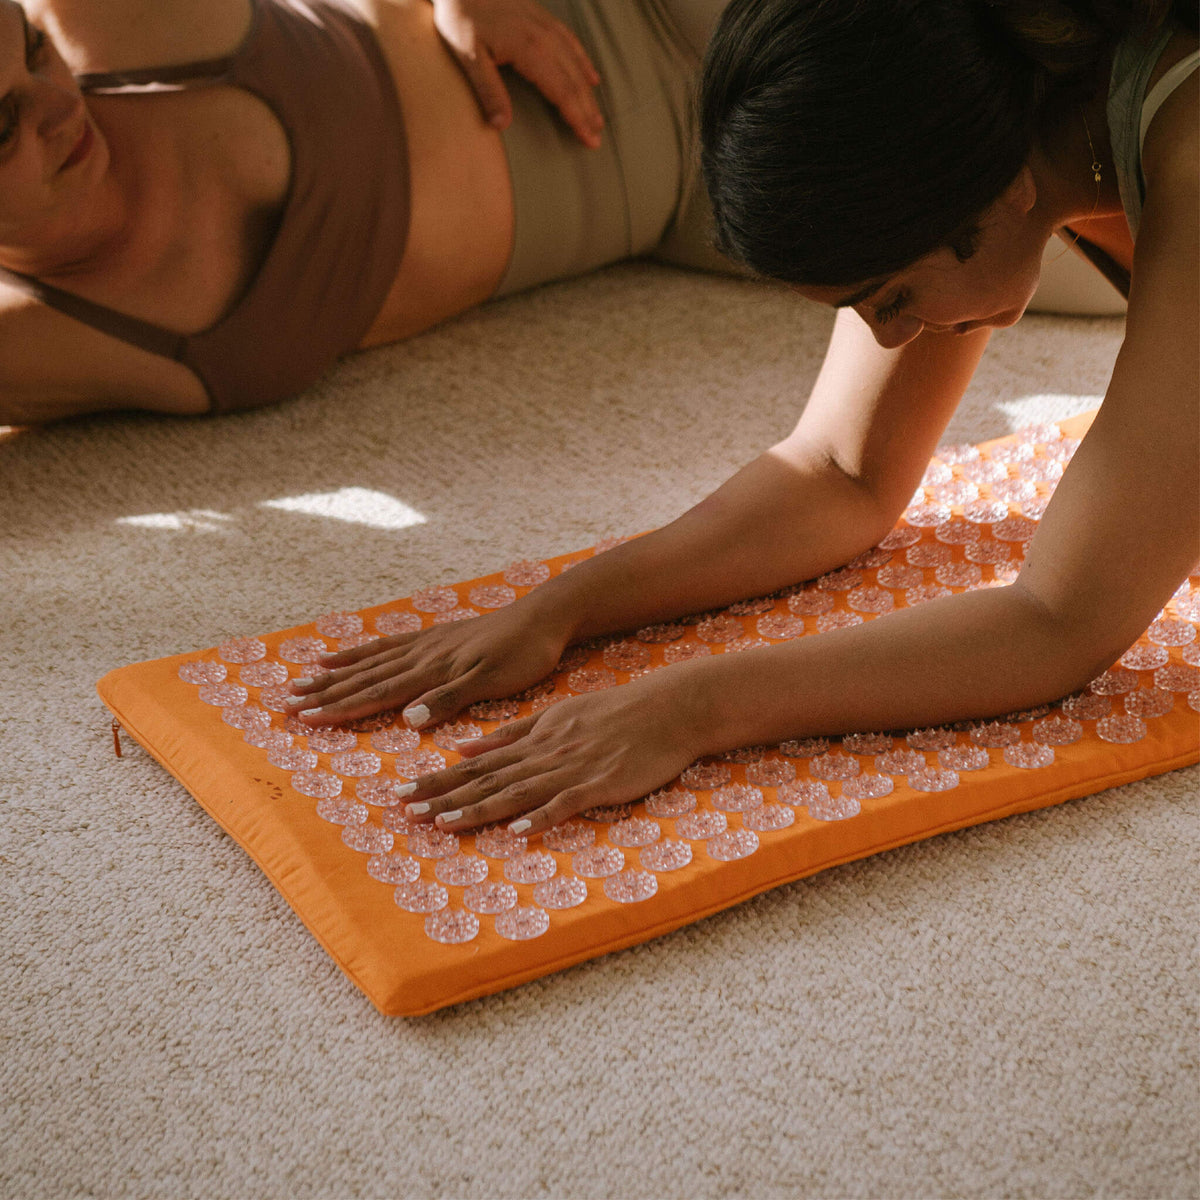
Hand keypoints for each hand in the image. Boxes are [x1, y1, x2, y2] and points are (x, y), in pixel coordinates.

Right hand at [286, 601, 570, 728]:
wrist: (544, 616)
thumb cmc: (525, 653)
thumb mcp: (493, 681)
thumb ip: (450, 699)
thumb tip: (406, 718)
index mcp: (432, 670)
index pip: (378, 693)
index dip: (341, 707)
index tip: (308, 718)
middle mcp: (422, 655)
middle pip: (365, 677)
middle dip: (327, 693)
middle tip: (289, 705)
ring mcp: (427, 644)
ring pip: (371, 661)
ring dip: (337, 674)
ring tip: (305, 680)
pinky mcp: (437, 637)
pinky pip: (389, 645)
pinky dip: (363, 652)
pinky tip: (347, 654)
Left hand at [398, 668, 710, 834]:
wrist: (667, 707)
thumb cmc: (615, 713)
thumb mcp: (556, 715)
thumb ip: (511, 735)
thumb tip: (463, 749)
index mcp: (533, 739)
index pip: (476, 766)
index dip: (438, 780)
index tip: (402, 793)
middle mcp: (544, 754)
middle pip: (486, 780)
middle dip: (443, 797)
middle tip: (404, 812)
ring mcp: (572, 769)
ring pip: (517, 793)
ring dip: (477, 809)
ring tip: (442, 824)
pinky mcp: (601, 784)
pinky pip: (566, 803)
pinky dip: (541, 817)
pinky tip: (518, 832)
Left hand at [432, 0, 603, 147]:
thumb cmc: (462, 16)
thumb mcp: (468, 56)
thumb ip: (488, 90)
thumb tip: (500, 125)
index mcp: (529, 51)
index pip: (562, 92)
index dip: (577, 118)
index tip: (588, 140)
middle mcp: (545, 38)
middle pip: (574, 82)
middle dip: (587, 112)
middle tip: (596, 138)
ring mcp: (546, 26)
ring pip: (577, 64)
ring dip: (589, 94)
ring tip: (597, 117)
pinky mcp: (543, 18)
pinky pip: (572, 43)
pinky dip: (584, 63)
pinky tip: (591, 77)